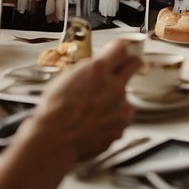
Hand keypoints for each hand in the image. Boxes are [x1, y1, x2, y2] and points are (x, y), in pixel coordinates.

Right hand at [30, 39, 139, 163]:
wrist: (53, 141)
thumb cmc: (54, 112)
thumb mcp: (67, 78)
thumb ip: (89, 70)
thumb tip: (98, 65)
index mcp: (98, 69)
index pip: (122, 47)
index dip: (120, 48)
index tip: (120, 50)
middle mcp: (114, 85)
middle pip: (134, 64)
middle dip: (128, 64)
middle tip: (122, 68)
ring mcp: (121, 105)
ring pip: (125, 94)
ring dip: (115, 98)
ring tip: (93, 109)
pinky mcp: (123, 123)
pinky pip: (122, 114)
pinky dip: (113, 116)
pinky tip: (96, 121)